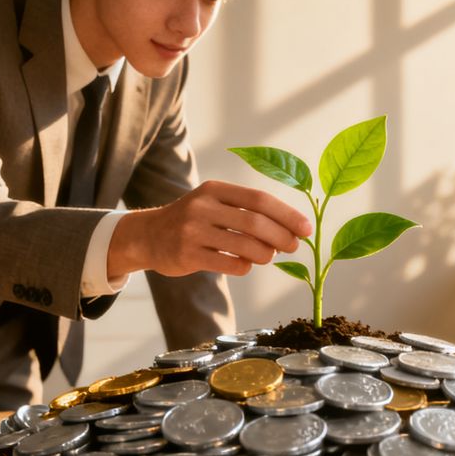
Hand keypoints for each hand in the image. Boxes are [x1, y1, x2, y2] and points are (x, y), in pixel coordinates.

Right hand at [108, 180, 312, 277]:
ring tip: (270, 256)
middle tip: (294, 246)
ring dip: (266, 254)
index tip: (306, 229)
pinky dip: (245, 266)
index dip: (287, 214)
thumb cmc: (193, 220)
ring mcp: (193, 231)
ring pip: (245, 246)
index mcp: (214, 189)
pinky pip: (230, 264)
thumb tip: (290, 229)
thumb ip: (246, 211)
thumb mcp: (214, 202)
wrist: (148, 235)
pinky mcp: (187, 255)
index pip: (259, 199)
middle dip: (282, 237)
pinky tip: (245, 264)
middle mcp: (203, 207)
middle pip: (255, 223)